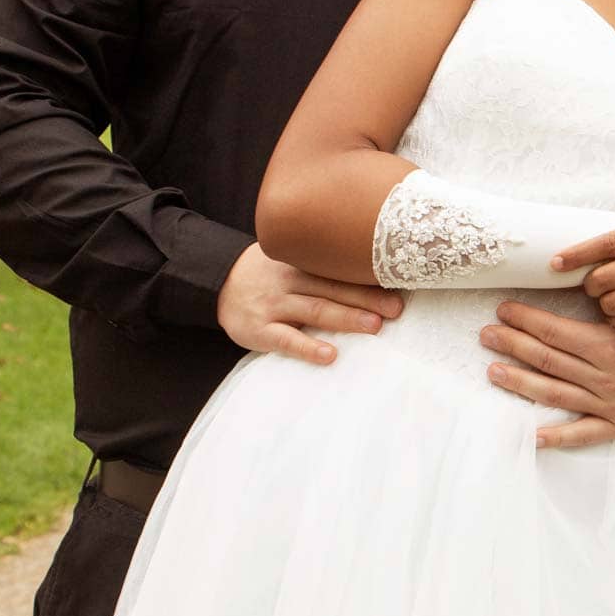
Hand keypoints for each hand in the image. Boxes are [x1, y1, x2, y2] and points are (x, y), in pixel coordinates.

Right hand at [217, 242, 402, 365]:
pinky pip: (286, 340)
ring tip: (375, 326)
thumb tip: (371, 270)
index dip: (368, 277)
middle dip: (368, 298)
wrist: (216, 282)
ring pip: (315, 310)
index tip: (398, 282)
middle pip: (334, 288)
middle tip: (396, 308)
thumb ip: (322, 265)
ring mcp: (274, 305)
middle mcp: (290, 280)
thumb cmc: (267, 274)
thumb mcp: (291, 259)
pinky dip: (308, 347)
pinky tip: (330, 355)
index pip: (338, 269)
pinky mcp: (259, 330)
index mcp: (301, 262)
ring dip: (347, 318)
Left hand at [479, 300, 614, 447]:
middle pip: (549, 359)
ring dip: (520, 382)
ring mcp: (610, 404)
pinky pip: (582, 434)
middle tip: (487, 334)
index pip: (556, 331)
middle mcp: (606, 376)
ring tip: (493, 370)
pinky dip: (556, 436)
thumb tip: (564, 280)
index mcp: (609, 345)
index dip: (525, 319)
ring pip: (555, 393)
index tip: (503, 310)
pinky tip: (530, 434)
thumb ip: (600, 309)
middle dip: (513, 344)